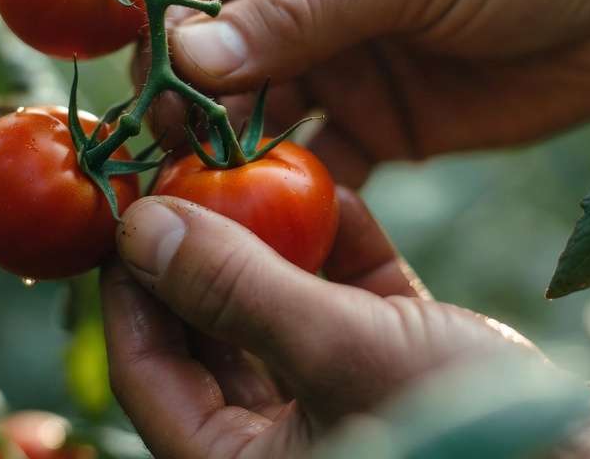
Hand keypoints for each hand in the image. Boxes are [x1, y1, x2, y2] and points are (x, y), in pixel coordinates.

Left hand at [100, 191, 589, 457]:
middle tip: (180, 162)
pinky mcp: (399, 364)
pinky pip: (346, 297)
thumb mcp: (338, 353)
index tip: (121, 202)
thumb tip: (140, 227)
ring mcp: (340, 398)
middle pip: (208, 330)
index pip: (146, 369)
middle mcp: (279, 439)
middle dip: (197, 245)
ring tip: (249, 158)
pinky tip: (331, 184)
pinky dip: (338, 246)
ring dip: (268, 236)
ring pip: (277, 306)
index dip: (127, 284)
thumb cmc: (468, 434)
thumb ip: (235, 290)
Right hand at [144, 0, 589, 184]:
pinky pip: (311, 158)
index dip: (162, 15)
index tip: (146, 75)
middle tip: (163, 150)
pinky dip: (289, 186)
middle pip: (212, 44)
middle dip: (184, 93)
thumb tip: (190, 58)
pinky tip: (269, 218)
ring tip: (200, 194)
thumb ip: (299, 12)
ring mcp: (336, 55)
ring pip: (251, 107)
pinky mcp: (373, 119)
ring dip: (225, 148)